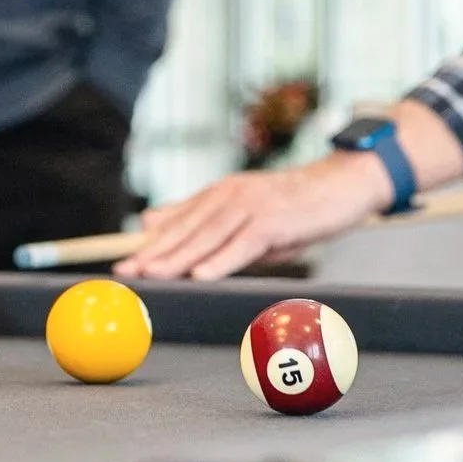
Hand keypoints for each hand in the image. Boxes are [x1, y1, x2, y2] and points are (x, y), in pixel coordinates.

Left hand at [114, 153, 395, 280]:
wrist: (339, 186)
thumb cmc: (290, 206)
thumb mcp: (241, 211)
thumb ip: (199, 217)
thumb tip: (150, 220)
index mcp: (218, 195)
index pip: (177, 222)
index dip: (149, 245)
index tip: (123, 264)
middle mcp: (229, 196)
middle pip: (186, 230)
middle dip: (155, 253)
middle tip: (127, 273)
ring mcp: (251, 207)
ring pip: (208, 236)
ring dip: (179, 258)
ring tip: (153, 276)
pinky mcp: (274, 221)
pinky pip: (243, 244)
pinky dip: (221, 260)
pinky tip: (202, 274)